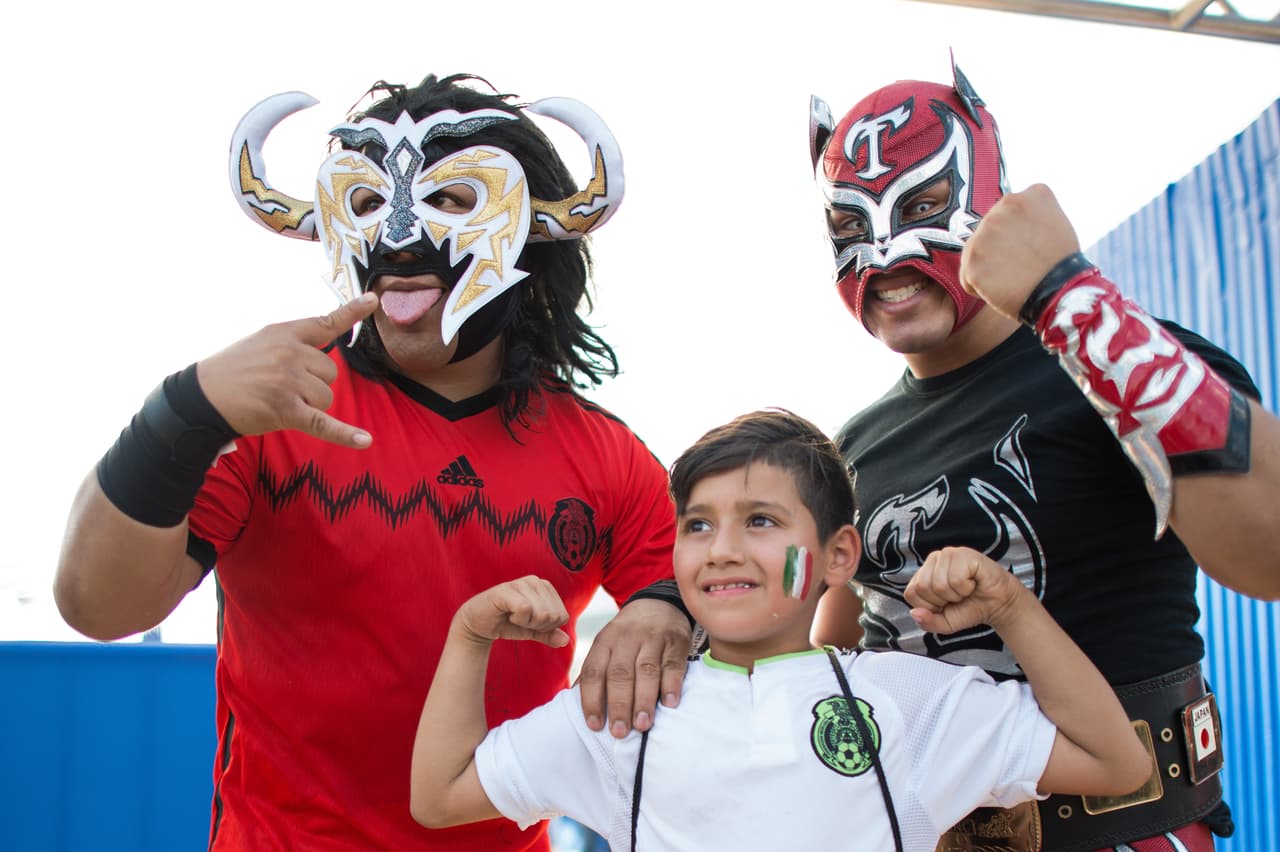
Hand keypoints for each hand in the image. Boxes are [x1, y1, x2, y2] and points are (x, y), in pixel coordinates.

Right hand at [195, 293, 378, 448]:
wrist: (201, 397)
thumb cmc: (233, 370)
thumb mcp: (261, 342)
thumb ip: (292, 342)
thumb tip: (323, 350)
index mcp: (284, 333)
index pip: (325, 323)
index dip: (351, 313)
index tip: (373, 301)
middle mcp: (289, 353)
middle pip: (330, 372)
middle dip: (314, 383)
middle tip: (282, 386)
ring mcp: (288, 382)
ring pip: (326, 396)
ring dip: (310, 404)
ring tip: (279, 400)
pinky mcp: (286, 410)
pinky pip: (323, 423)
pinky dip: (344, 434)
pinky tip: (364, 440)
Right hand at [455, 576, 569, 647]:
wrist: (478, 625)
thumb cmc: (507, 624)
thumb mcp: (532, 630)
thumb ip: (549, 634)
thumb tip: (566, 641)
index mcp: (546, 587)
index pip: (562, 616)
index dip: (546, 627)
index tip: (529, 622)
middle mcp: (536, 581)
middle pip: (553, 616)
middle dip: (537, 626)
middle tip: (519, 620)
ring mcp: (521, 583)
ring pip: (541, 613)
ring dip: (526, 623)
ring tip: (513, 616)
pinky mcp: (507, 590)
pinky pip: (526, 610)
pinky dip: (518, 619)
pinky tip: (507, 614)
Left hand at [577, 599, 691, 737]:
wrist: (659, 603)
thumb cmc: (628, 635)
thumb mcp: (607, 645)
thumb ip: (595, 671)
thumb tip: (573, 702)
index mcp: (605, 641)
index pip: (594, 671)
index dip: (592, 699)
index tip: (594, 725)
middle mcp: (627, 638)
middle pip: (620, 673)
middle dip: (619, 705)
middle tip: (619, 732)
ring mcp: (653, 638)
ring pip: (646, 670)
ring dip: (644, 700)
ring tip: (642, 724)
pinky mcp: (676, 641)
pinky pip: (673, 664)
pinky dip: (671, 684)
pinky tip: (670, 703)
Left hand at [904, 547, 1023, 634]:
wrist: (998, 605)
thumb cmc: (970, 608)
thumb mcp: (945, 623)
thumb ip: (928, 622)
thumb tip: (914, 613)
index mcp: (923, 573)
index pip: (911, 593)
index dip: (930, 607)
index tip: (945, 604)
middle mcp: (933, 559)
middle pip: (923, 588)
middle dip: (942, 601)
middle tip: (958, 597)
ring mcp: (948, 554)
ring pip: (939, 584)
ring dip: (956, 594)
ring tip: (966, 589)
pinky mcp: (964, 554)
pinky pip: (956, 579)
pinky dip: (966, 588)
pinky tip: (973, 582)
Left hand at [959, 184, 1080, 319]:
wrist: (1060, 291)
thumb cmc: (1060, 263)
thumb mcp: (1054, 221)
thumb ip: (1026, 216)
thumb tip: (1008, 223)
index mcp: (1025, 196)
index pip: (1005, 215)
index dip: (1016, 236)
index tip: (1032, 247)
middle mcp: (1002, 206)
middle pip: (988, 233)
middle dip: (999, 250)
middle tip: (1022, 264)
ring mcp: (985, 231)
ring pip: (975, 253)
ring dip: (988, 268)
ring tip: (1013, 277)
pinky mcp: (973, 258)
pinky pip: (967, 276)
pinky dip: (979, 287)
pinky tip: (1001, 289)